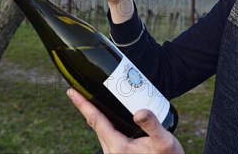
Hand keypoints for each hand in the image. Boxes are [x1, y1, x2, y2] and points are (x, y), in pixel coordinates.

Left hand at [67, 88, 184, 153]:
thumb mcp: (165, 142)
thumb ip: (152, 126)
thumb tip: (139, 112)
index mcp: (119, 147)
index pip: (96, 121)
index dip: (83, 105)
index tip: (72, 92)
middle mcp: (112, 152)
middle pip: (96, 124)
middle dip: (88, 107)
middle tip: (80, 90)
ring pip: (101, 131)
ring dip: (97, 115)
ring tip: (95, 99)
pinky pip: (108, 135)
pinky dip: (106, 123)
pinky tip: (112, 116)